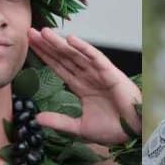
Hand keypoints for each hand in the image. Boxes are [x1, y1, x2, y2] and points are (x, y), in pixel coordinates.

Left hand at [28, 28, 141, 145]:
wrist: (134, 132)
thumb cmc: (112, 129)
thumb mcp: (79, 128)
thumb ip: (59, 122)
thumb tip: (36, 118)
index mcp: (81, 87)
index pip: (59, 68)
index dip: (45, 56)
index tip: (31, 45)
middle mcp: (88, 76)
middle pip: (63, 57)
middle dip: (47, 45)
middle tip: (30, 32)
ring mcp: (98, 73)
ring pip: (75, 55)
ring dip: (60, 43)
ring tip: (44, 32)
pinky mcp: (110, 73)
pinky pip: (95, 57)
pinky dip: (83, 48)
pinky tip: (70, 39)